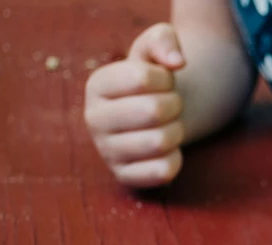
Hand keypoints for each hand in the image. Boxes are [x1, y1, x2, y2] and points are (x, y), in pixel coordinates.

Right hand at [84, 23, 185, 186]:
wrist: (158, 114)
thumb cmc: (155, 79)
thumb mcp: (156, 48)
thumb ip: (165, 40)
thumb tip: (176, 62)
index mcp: (97, 84)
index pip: (141, 78)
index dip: (166, 78)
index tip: (164, 81)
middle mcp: (94, 119)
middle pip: (153, 111)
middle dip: (175, 105)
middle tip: (171, 105)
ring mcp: (107, 151)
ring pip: (160, 142)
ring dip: (177, 131)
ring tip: (168, 125)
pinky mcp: (124, 176)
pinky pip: (163, 171)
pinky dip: (177, 158)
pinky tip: (167, 150)